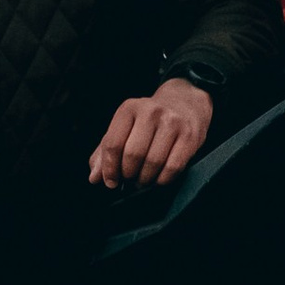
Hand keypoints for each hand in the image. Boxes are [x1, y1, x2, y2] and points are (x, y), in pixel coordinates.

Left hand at [88, 76, 214, 190]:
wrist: (185, 102)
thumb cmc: (149, 120)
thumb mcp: (124, 127)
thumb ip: (105, 152)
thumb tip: (94, 178)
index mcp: (129, 109)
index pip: (113, 144)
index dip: (109, 168)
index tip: (111, 182)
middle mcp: (150, 112)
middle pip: (132, 155)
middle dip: (128, 175)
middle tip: (129, 180)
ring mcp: (172, 123)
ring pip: (153, 163)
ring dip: (145, 179)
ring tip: (143, 180)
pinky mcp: (190, 136)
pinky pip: (173, 168)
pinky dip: (162, 180)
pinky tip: (158, 179)